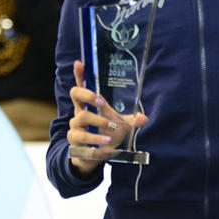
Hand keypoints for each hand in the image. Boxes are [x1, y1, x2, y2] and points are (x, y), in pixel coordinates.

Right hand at [68, 60, 147, 176]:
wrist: (93, 156)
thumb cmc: (107, 133)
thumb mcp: (121, 125)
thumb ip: (132, 121)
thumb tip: (144, 119)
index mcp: (89, 104)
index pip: (81, 85)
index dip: (80, 74)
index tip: (79, 62)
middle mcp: (79, 112)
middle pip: (75, 94)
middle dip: (88, 95)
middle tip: (102, 103)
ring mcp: (75, 126)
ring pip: (80, 118)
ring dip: (97, 123)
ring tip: (111, 131)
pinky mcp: (74, 141)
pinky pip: (82, 139)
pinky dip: (95, 142)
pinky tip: (106, 145)